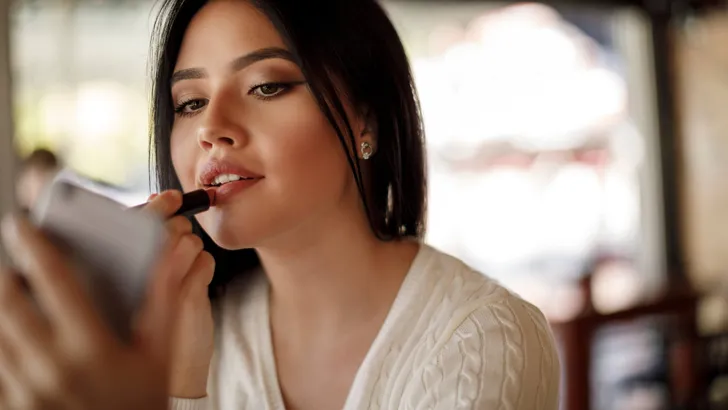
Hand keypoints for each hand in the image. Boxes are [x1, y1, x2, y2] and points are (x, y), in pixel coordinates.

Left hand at [0, 190, 211, 408]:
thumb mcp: (159, 356)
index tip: (22, 224)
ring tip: (11, 292)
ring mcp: (25, 390)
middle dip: (6, 273)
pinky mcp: (11, 405)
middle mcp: (50, 367)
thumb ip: (161, 304)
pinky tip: (11, 333)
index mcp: (91, 348)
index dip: (36, 247)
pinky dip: (0, 341)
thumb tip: (166, 257)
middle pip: (9, 302)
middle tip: (14, 260)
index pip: (54, 282)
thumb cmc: (141, 404)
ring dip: (0, 305)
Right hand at [143, 192, 214, 398]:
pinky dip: (203, 268)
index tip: (167, 198)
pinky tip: (192, 284)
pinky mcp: (189, 298)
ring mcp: (163, 288)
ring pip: (188, 241)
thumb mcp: (141, 283)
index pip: (133, 223)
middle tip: (177, 234)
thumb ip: (146, 244)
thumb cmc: (152, 325)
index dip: (154, 207)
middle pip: (165, 228)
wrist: (173, 370)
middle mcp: (136, 276)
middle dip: (176, 224)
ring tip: (180, 269)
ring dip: (190, 248)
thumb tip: (159, 200)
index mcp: (116, 269)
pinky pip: (206, 261)